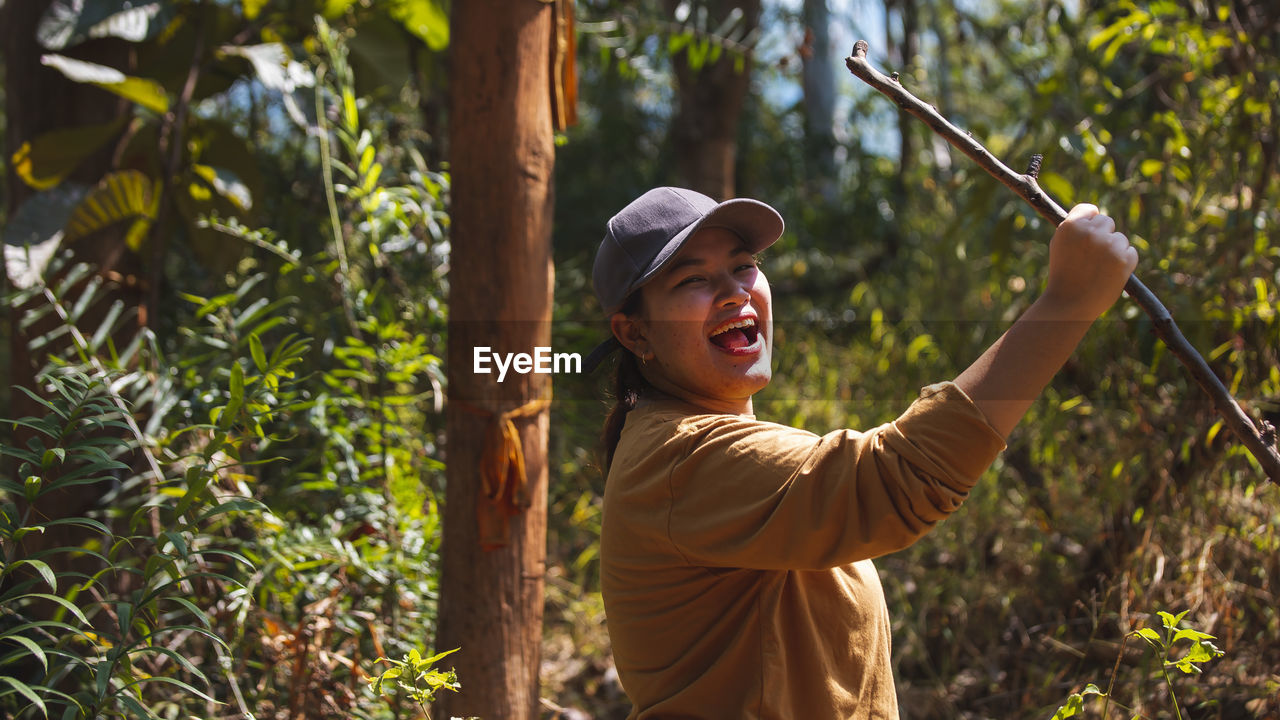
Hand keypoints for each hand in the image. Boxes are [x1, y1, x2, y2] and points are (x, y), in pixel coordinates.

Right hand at [1041, 204, 1138, 320]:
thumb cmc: (1063, 275)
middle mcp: (1091, 232)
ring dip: (1114, 250)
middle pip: (1107, 221)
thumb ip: (1075, 228)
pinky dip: (1124, 262)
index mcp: (1071, 226)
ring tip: (1098, 269)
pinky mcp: (1124, 259)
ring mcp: (1109, 245)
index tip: (1089, 232)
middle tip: (1093, 255)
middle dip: (1103, 235)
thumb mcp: (1059, 246)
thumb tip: (1095, 214)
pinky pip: (1131, 252)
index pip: (1089, 209)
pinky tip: (1109, 274)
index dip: (1090, 221)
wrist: (1069, 304)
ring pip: (1120, 238)